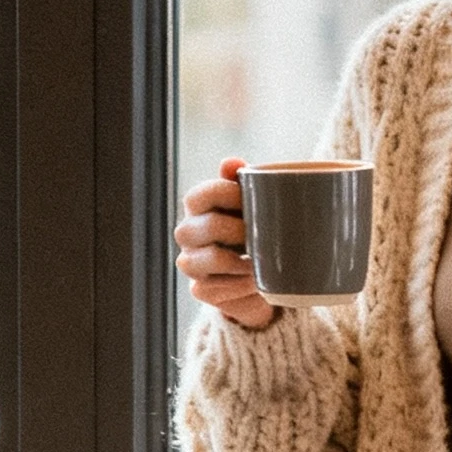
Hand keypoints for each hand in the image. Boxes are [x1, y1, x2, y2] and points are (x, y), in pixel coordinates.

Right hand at [174, 157, 275, 329]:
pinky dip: (242, 286)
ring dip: (241, 261)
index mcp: (197, 206)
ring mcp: (191, 262)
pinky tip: (257, 283)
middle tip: (262, 236)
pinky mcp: (201, 290)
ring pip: (211, 259)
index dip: (228, 195)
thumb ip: (243, 181)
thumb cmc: (255, 230)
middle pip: (208, 227)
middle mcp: (188, 232)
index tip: (255, 201)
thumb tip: (231, 162)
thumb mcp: (254, 203)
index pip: (201, 195)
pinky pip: (218, 288)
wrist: (262, 277)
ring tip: (262, 262)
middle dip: (239, 231)